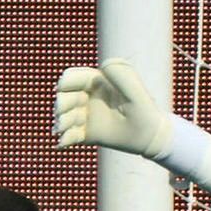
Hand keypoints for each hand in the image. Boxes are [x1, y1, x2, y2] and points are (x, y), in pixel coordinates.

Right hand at [52, 61, 173, 154]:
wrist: (150, 136)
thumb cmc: (145, 110)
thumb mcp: (135, 92)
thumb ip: (122, 76)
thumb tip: (103, 66)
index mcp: (97, 82)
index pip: (72, 77)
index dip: (65, 82)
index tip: (63, 88)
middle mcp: (88, 97)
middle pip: (63, 97)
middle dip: (61, 104)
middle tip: (65, 112)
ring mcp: (86, 116)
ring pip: (63, 117)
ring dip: (61, 122)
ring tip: (64, 129)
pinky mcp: (87, 134)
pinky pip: (69, 136)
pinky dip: (64, 139)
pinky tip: (63, 143)